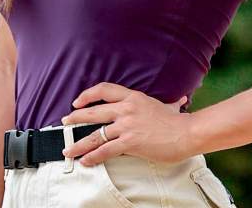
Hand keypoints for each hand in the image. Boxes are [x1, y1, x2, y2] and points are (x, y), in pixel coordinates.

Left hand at [58, 82, 193, 165]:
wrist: (186, 133)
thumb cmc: (178, 122)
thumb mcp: (169, 106)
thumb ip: (170, 102)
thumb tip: (180, 99)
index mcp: (133, 97)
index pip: (104, 90)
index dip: (87, 94)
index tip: (78, 102)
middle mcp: (127, 109)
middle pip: (94, 112)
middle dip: (75, 118)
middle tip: (65, 123)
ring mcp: (127, 126)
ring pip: (95, 135)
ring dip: (78, 143)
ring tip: (68, 150)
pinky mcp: (129, 142)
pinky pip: (105, 150)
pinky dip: (93, 157)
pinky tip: (85, 161)